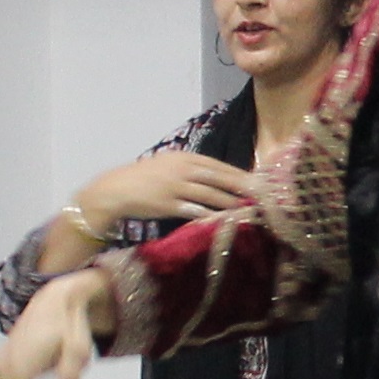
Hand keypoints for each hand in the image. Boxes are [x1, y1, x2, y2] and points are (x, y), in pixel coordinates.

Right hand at [72, 153, 258, 232]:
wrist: (117, 189)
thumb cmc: (146, 179)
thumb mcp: (169, 166)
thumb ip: (192, 170)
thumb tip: (219, 178)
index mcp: (184, 158)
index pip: (218, 166)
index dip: (239, 174)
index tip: (258, 182)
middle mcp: (182, 170)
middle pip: (219, 178)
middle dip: (242, 187)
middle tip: (262, 196)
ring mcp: (175, 187)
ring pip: (210, 195)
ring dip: (230, 203)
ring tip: (247, 210)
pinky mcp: (168, 204)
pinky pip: (194, 211)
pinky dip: (210, 215)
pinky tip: (223, 220)